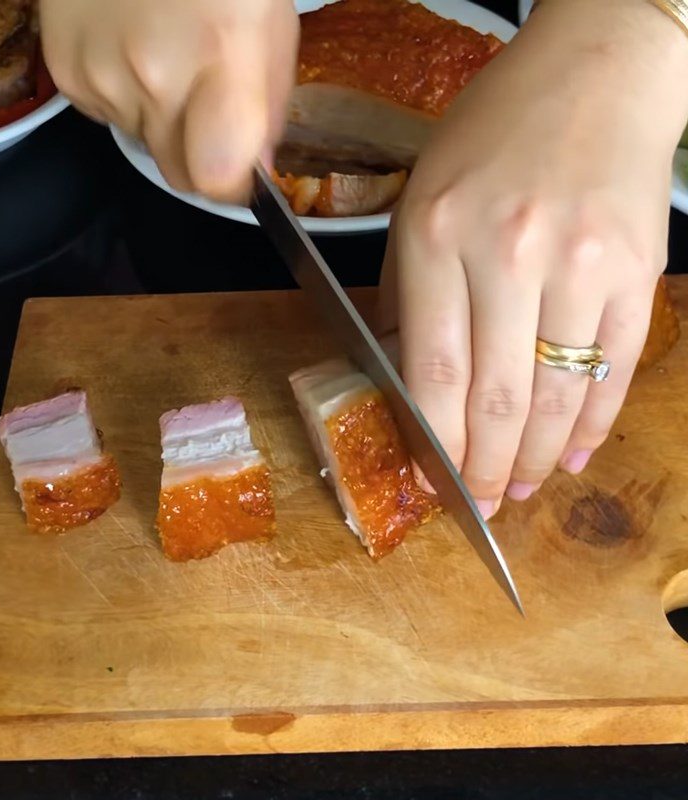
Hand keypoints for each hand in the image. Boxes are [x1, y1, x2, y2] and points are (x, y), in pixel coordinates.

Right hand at [39, 0, 298, 201]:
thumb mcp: (271, 24)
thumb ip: (268, 107)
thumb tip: (256, 170)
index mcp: (220, 57)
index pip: (215, 177)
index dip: (231, 188)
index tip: (239, 177)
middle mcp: (154, 76)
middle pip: (178, 174)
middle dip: (199, 159)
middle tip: (207, 113)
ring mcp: (102, 75)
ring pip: (143, 144)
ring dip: (160, 121)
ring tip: (166, 58)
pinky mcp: (65, 72)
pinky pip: (107, 117)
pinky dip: (124, 98)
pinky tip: (131, 48)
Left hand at [379, 0, 687, 518]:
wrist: (594, 75)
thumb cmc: (491, 137)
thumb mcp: (420, 203)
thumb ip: (404, 295)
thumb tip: (402, 381)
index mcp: (437, 236)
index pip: (433, 371)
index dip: (432, 442)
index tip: (430, 483)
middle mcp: (509, 253)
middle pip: (495, 398)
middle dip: (485, 469)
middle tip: (480, 507)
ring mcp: (580, 263)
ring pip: (557, 395)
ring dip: (537, 457)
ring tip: (521, 488)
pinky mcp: (637, 270)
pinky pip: (615, 367)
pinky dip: (593, 422)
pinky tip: (573, 452)